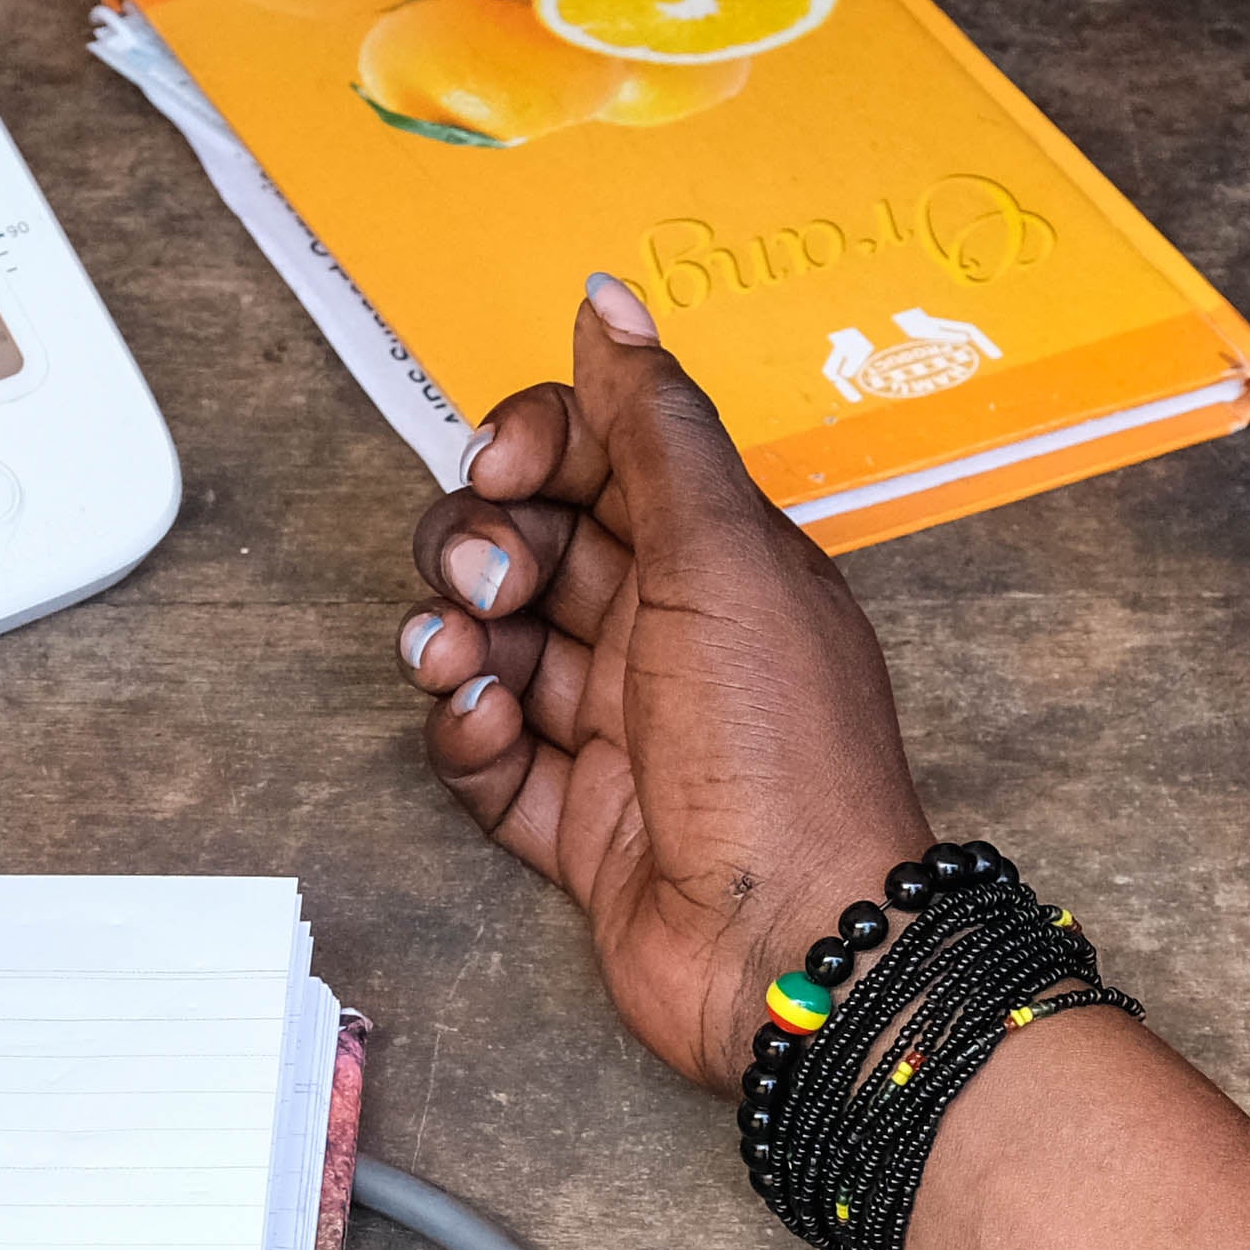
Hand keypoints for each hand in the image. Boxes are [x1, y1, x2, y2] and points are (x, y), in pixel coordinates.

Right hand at [396, 275, 932, 1087]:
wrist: (792, 949)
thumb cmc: (777, 750)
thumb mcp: (722, 554)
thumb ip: (652, 425)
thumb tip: (609, 301)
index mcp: (718, 557)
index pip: (600, 458)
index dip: (533, 447)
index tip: (498, 468)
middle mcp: (670, 635)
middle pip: (532, 545)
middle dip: (479, 544)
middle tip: (489, 580)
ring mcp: (623, 732)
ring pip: (499, 646)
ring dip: (457, 636)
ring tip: (461, 660)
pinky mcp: (580, 826)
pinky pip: (492, 760)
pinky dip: (469, 735)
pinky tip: (484, 728)